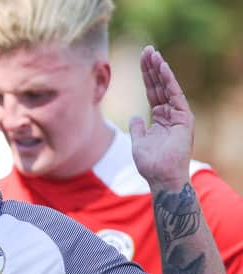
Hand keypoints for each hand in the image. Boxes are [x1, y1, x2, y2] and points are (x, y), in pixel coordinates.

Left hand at [129, 46, 193, 190]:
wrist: (161, 177)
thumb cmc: (150, 164)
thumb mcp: (139, 142)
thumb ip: (138, 128)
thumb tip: (136, 116)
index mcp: (160, 118)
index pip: (152, 92)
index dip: (147, 76)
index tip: (141, 59)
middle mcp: (170, 114)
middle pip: (159, 86)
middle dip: (152, 68)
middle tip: (146, 49)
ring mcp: (178, 115)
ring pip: (167, 87)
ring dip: (160, 70)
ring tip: (153, 53)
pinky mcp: (184, 118)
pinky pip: (175, 95)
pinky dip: (169, 81)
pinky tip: (162, 67)